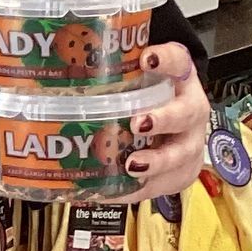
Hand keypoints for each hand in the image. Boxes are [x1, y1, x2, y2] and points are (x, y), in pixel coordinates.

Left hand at [123, 42, 209, 202]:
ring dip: (158, 161)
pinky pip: (164, 184)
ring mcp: (189, 142)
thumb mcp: (135, 80)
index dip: (166, 59)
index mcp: (180, 79)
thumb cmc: (147, 98)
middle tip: (139, 123)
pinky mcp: (181, 171)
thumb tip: (61, 63)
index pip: (178, 60)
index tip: (146, 58)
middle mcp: (190, 109)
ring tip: (133, 166)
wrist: (174, 125)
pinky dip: (139, 190)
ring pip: (182, 154)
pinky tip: (114, 192)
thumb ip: (110, 72)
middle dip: (164, 119)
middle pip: (187, 113)